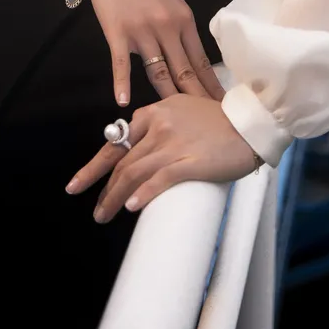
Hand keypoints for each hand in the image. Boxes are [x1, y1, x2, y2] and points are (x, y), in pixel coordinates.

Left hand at [65, 94, 259, 221]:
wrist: (250, 122)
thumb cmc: (219, 121)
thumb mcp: (182, 111)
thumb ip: (160, 125)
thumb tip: (140, 153)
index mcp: (154, 112)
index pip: (117, 141)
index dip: (95, 165)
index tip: (78, 184)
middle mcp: (159, 125)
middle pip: (121, 161)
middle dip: (102, 189)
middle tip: (94, 211)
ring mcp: (174, 143)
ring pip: (134, 173)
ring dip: (115, 198)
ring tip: (104, 216)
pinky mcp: (191, 161)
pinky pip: (161, 179)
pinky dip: (144, 194)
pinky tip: (133, 207)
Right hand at [86, 0, 225, 106]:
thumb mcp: (174, 1)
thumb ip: (182, 28)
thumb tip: (192, 57)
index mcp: (184, 20)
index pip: (201, 61)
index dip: (211, 86)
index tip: (221, 105)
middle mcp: (167, 28)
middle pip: (184, 71)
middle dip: (197, 99)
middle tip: (207, 122)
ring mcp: (142, 32)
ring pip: (158, 71)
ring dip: (168, 97)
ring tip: (176, 119)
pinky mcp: (117, 33)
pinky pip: (121, 63)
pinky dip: (122, 83)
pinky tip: (124, 101)